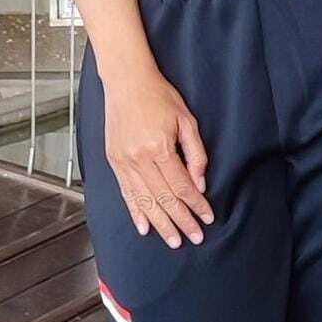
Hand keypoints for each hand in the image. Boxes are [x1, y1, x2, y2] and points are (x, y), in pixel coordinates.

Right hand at [102, 67, 214, 247]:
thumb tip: (200, 184)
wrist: (127, 81)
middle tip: (194, 237)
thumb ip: (195, 153)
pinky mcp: (114, 162)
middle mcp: (139, 159)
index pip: (182, 186)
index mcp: (160, 147)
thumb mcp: (186, 119)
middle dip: (181, 221)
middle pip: (164, 199)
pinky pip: (126, 193)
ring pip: (145, 202)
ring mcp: (124, 162)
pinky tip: (144, 227)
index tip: (207, 217)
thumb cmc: (159, 95)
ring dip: (161, 224)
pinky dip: (136, 212)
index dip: (196, 205)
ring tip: (173, 240)